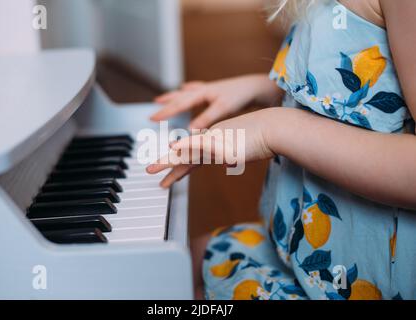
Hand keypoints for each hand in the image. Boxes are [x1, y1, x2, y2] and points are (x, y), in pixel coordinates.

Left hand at [147, 108, 277, 187]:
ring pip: (186, 153)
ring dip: (167, 162)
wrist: (276, 128)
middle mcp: (211, 138)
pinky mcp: (221, 142)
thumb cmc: (266, 139)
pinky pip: (197, 147)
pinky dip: (183, 150)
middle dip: (166, 163)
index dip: (181, 164)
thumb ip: (233, 158)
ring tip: (151, 170)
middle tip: (150, 170)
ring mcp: (215, 140)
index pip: (194, 154)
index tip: (171, 172)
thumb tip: (225, 167)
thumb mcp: (245, 152)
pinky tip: (171, 151)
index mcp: (217, 140)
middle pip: (185, 153)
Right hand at [150, 74, 276, 128]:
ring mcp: (208, 90)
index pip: (179, 104)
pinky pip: (196, 90)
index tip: (152, 119)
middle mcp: (202, 90)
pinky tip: (185, 87)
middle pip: (178, 98)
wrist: (256, 86)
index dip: (165, 112)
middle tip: (152, 114)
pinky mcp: (214, 91)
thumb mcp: (222, 109)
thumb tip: (190, 131)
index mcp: (202, 94)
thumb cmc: (241, 96)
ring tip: (159, 98)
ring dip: (172, 96)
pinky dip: (188, 89)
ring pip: (184, 93)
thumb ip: (205, 119)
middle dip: (165, 106)